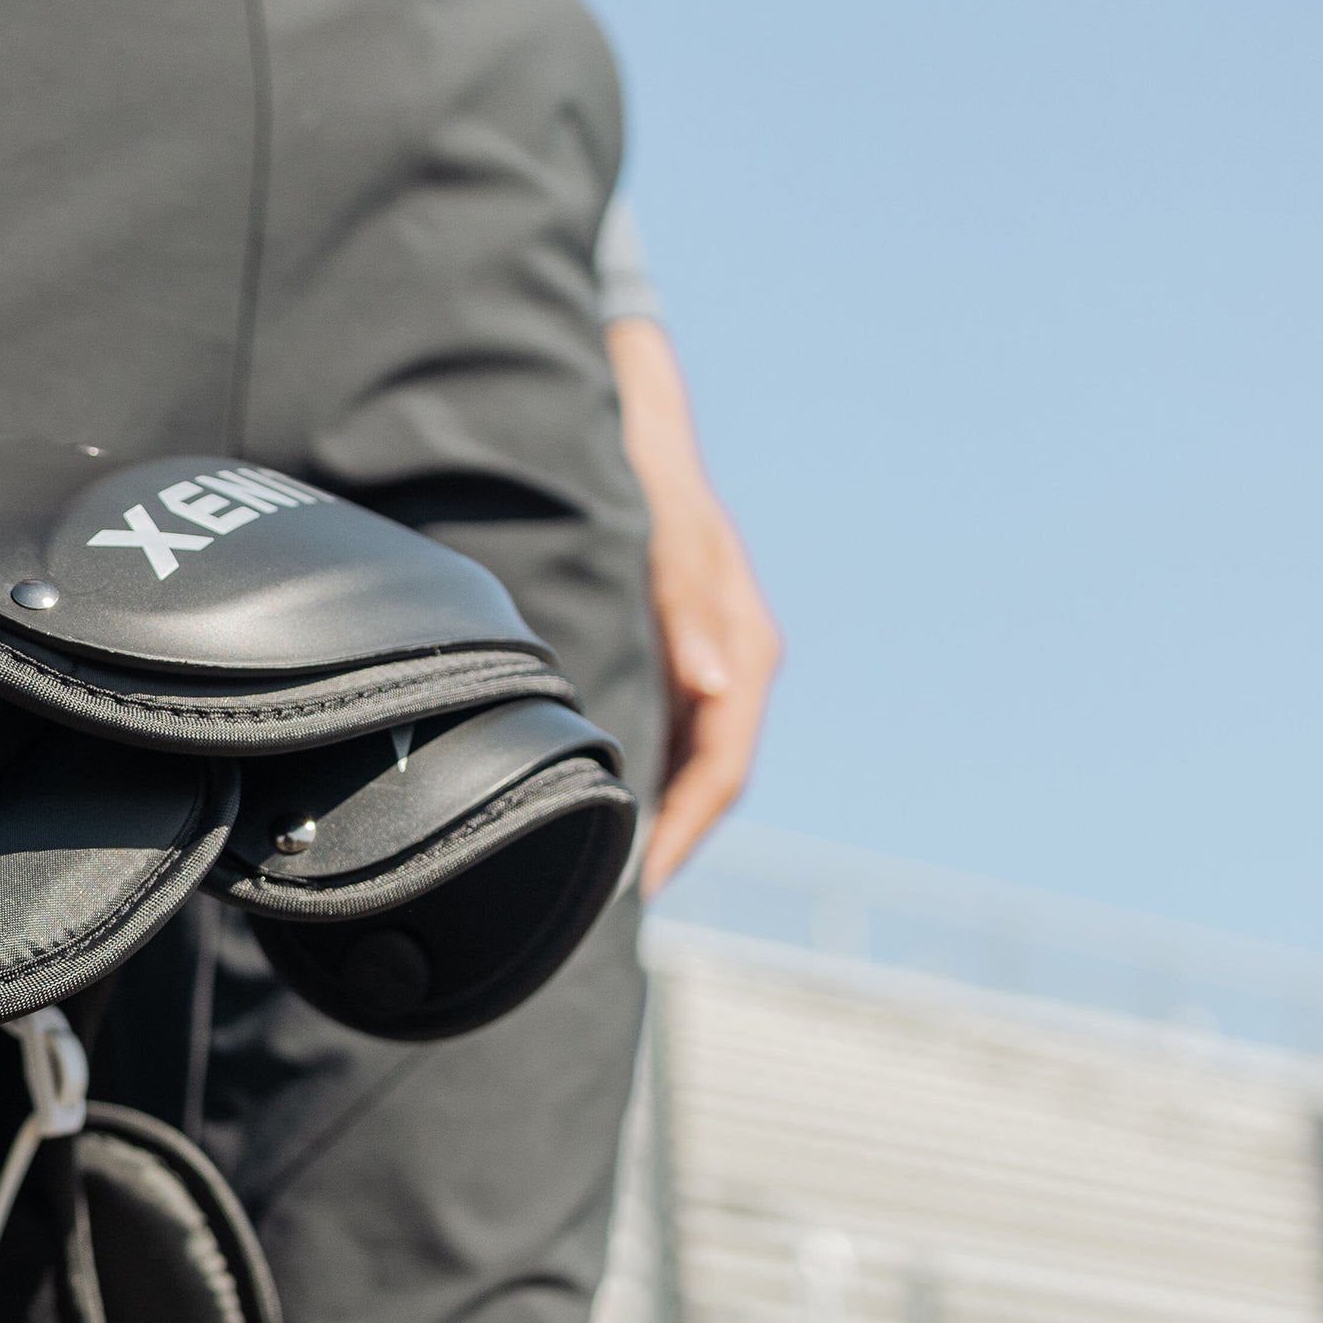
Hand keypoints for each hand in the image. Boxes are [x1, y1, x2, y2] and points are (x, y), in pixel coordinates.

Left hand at [609, 316, 783, 890]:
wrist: (629, 420)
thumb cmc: (647, 477)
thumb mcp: (666, 535)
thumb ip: (687, 605)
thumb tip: (720, 688)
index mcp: (742, 648)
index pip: (722, 771)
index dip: (682, 834)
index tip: (638, 888)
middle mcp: (727, 664)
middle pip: (703, 780)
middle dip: (661, 842)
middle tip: (598, 902)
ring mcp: (699, 663)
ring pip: (679, 762)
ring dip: (644, 813)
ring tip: (585, 870)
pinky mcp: (667, 654)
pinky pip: (656, 732)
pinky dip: (629, 771)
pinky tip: (580, 799)